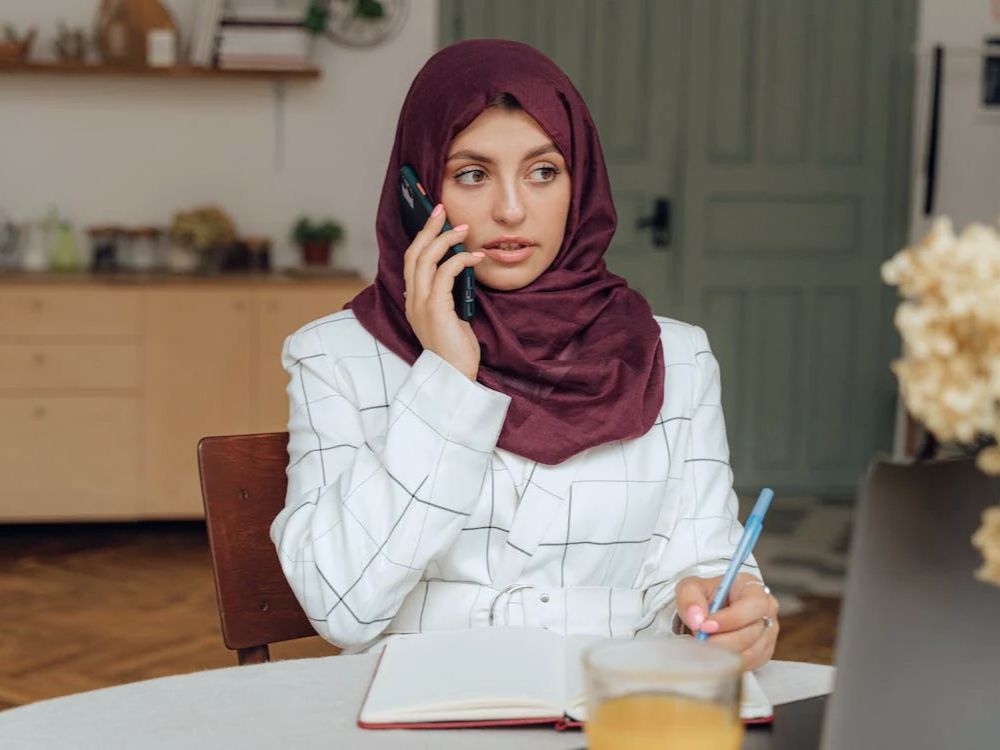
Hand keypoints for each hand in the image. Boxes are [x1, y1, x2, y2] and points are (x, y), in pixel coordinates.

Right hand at [403, 203, 484, 380]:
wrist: (455, 376)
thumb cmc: (456, 347)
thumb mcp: (449, 315)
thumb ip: (446, 294)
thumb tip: (458, 267)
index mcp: (413, 300)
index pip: (411, 259)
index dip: (421, 236)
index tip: (434, 218)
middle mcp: (412, 299)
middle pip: (414, 252)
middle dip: (428, 227)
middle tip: (443, 209)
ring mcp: (420, 304)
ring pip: (426, 258)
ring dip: (445, 238)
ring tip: (463, 228)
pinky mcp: (435, 309)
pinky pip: (445, 274)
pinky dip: (460, 260)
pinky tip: (475, 257)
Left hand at [675, 573, 779, 669]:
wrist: (708, 612)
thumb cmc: (705, 597)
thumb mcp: (691, 588)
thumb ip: (690, 598)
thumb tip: (697, 618)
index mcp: (753, 589)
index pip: (752, 605)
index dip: (730, 619)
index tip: (706, 626)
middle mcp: (766, 611)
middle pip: (751, 632)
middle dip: (723, 640)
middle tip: (701, 640)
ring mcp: (767, 634)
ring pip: (751, 652)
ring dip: (724, 654)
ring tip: (704, 647)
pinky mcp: (762, 653)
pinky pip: (749, 664)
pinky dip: (729, 663)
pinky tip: (714, 656)